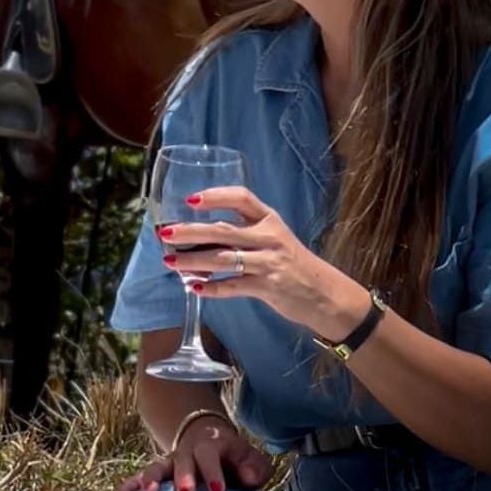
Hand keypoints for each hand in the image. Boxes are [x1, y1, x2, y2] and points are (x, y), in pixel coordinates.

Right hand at [117, 414, 272, 490]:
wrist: (210, 441)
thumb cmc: (235, 459)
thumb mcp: (250, 459)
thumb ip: (254, 467)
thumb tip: (249, 477)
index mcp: (211, 445)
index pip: (209, 454)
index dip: (213, 471)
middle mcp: (187, 451)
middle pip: (181, 460)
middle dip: (182, 476)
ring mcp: (170, 463)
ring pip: (157, 467)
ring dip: (151, 479)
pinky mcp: (159, 476)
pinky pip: (141, 479)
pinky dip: (129, 487)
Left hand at [161, 186, 371, 337]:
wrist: (325, 294)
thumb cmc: (292, 262)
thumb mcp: (274, 237)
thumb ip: (244, 231)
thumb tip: (198, 234)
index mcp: (269, 219)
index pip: (241, 198)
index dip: (215, 196)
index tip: (190, 200)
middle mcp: (268, 237)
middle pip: (223, 230)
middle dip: (190, 232)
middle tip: (165, 233)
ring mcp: (268, 263)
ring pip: (223, 259)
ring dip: (193, 261)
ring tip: (170, 262)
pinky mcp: (268, 287)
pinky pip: (233, 287)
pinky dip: (212, 288)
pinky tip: (194, 288)